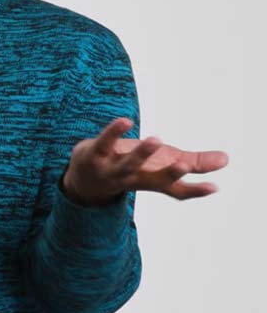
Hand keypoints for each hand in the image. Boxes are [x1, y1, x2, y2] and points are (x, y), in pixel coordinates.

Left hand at [62, 117, 229, 204]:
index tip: (214, 186)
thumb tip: (226, 159)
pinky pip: (104, 143)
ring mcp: (112, 168)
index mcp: (153, 182)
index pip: (176, 191)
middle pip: (153, 180)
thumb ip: (194, 163)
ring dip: (141, 153)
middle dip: (169, 173)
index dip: (194, 191)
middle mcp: (134, 179)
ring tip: (156, 139)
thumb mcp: (161, 165)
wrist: (84, 178)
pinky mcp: (95, 154)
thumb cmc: (131, 169)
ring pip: (127, 164)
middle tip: (185, 164)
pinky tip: (126, 121)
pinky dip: (113, 132)